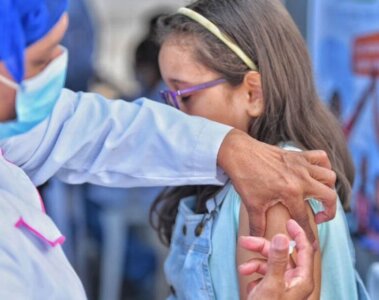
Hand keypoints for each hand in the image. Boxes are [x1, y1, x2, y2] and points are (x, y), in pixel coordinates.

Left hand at [218, 129, 336, 241]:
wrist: (238, 153)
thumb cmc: (245, 178)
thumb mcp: (252, 204)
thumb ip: (257, 224)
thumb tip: (257, 240)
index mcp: (290, 192)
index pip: (305, 219)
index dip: (309, 235)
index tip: (313, 245)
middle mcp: (301, 178)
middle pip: (329, 196)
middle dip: (330, 211)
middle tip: (320, 217)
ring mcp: (301, 164)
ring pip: (330, 176)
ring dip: (328, 188)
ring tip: (319, 196)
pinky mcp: (298, 155)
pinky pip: (321, 157)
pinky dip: (324, 166)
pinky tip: (316, 175)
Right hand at [239, 220, 314, 299]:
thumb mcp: (271, 284)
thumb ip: (277, 259)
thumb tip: (283, 236)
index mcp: (301, 280)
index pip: (305, 250)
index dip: (297, 234)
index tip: (288, 221)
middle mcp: (294, 282)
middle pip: (281, 255)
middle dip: (262, 248)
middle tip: (245, 241)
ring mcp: (282, 287)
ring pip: (269, 265)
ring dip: (254, 264)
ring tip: (243, 270)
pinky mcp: (272, 292)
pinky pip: (263, 277)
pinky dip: (254, 278)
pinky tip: (249, 285)